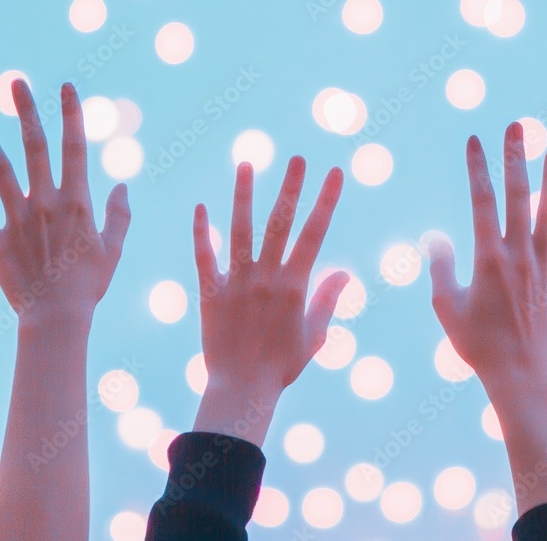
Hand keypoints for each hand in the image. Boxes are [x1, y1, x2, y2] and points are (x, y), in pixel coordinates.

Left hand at [0, 80, 130, 329]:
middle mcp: (44, 202)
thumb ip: (120, 215)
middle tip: (15, 81)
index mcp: (76, 201)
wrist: (57, 318)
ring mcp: (17, 220)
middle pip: (34, 147)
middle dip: (26, 111)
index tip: (66, 86)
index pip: (74, 148)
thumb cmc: (90, 284)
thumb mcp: (113, 249)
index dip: (71, 114)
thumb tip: (123, 186)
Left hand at [192, 156, 347, 445]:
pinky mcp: (210, 292)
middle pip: (280, 223)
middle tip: (298, 157)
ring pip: (240, 230)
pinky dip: (202, 232)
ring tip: (246, 164)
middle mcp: (265, 277)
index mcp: (294, 285)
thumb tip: (345, 272)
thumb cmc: (282, 365)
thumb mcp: (314, 334)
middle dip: (291, 187)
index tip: (334, 173)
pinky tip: (201, 207)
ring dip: (243, 195)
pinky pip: (204, 257)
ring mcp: (236, 282)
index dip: (325, 201)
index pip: (314, 234)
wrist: (241, 389)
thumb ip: (327, 299)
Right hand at [429, 122, 546, 394]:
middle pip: (519, 197)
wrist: (521, 378)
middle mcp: (520, 256)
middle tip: (518, 126)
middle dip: (516, 158)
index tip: (475, 140)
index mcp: (488, 258)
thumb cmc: (478, 346)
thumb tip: (437, 237)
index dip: (478, 168)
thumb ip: (441, 268)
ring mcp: (545, 269)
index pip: (481, 201)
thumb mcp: (446, 307)